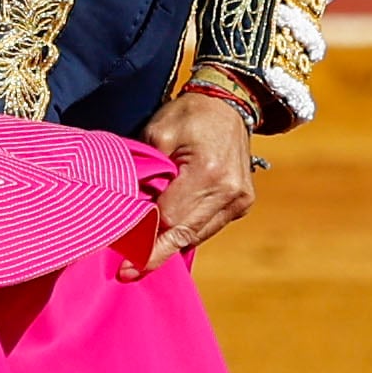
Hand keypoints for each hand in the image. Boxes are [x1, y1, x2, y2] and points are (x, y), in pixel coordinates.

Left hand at [134, 86, 258, 269]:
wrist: (229, 103)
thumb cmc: (189, 114)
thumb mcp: (157, 133)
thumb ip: (144, 172)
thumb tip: (128, 209)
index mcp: (208, 173)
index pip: (172, 222)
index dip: (148, 244)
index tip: (128, 266)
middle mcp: (230, 192)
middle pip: (185, 235)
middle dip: (156, 251)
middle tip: (129, 269)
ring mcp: (240, 200)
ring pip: (197, 236)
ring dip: (171, 242)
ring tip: (143, 251)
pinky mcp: (243, 203)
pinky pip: (209, 227)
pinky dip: (187, 230)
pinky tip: (168, 230)